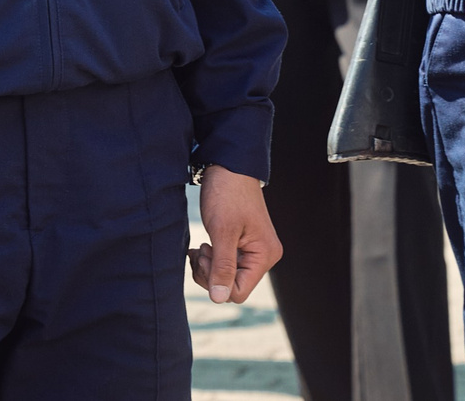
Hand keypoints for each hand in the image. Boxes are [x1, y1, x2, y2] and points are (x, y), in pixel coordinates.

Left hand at [188, 165, 280, 304]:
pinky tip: (202, 246)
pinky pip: (225, 265)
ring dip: (208, 266)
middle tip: (200, 250)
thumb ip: (222, 266)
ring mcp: (253, 252)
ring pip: (226, 277)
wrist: (227, 166)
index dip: (216, 281)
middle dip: (210, 273)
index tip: (205, 256)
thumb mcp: (222, 231)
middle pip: (231, 287)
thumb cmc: (227, 194)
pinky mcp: (242, 246)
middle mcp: (263, 257)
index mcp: (264, 256)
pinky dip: (210, 260)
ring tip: (200, 246)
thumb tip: (219, 298)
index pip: (238, 292)